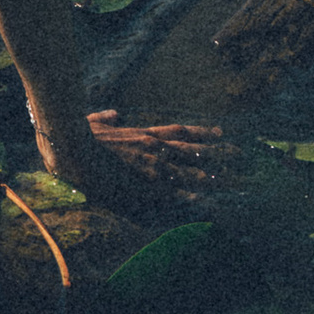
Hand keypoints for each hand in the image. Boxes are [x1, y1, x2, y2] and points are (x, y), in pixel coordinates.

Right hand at [71, 110, 227, 212]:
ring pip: (187, 171)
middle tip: (239, 156)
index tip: (220, 134)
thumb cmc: (80, 134)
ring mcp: (150, 166)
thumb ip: (108, 117)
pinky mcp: (142, 184)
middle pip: (192, 150)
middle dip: (217, 153)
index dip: (201, 133)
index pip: (180, 131)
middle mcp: (153, 147)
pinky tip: (202, 199)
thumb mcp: (96, 120)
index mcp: (143, 133)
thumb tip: (114, 114)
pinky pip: (171, 191)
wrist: (73, 147)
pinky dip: (187, 195)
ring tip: (230, 180)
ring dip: (209, 176)